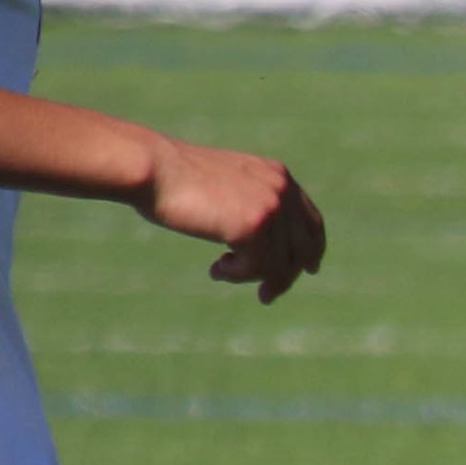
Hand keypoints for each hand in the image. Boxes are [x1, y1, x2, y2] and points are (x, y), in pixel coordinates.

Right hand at [142, 135, 325, 303]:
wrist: (153, 169)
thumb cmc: (177, 181)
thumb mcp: (227, 188)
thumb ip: (252, 207)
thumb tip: (270, 248)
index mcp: (277, 175)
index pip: (311, 220)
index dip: (312, 248)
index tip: (308, 269)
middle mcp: (281, 189)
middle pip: (302, 248)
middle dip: (285, 276)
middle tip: (265, 296)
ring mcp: (270, 206)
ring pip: (280, 263)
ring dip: (250, 275)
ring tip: (220, 270)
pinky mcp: (253, 226)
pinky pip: (260, 268)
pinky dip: (237, 275)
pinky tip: (216, 268)